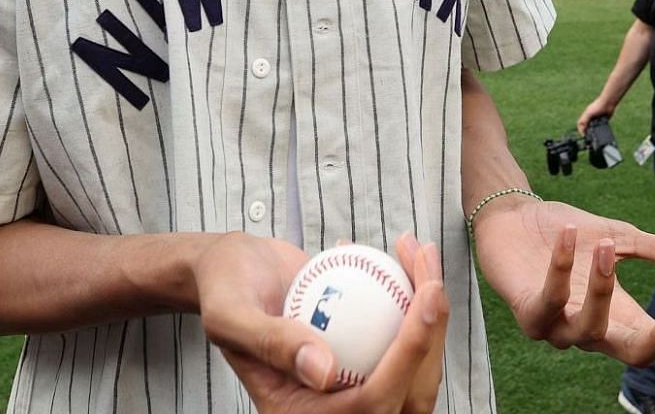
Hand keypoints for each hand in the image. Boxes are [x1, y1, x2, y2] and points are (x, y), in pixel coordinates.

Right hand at [194, 232, 449, 412]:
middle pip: (406, 392)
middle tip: (430, 277)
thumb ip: (270, 342)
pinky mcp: (367, 358)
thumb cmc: (222, 290)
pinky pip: (405, 342)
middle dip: (432, 335)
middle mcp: (334, 409)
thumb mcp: (230, 314)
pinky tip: (410, 258)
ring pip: (416, 369)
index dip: (408, 357)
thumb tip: (325, 374)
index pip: (370, 401)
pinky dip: (416, 300)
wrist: (230, 271)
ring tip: (422, 256)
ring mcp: (354, 385)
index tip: (427, 300)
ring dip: (432, 314)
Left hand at [471, 195, 654, 381]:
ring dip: (602, 287)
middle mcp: (594, 331)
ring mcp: (560, 329)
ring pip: (593, 328)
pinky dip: (563, 267)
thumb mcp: (622, 238)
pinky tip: (569, 236)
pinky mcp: (528, 314)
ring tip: (608, 248)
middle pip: (636, 356)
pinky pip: (552, 299)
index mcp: (623, 318)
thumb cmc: (566, 235)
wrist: (511, 218)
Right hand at [576, 98, 614, 135]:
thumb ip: (584, 121)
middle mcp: (591, 118)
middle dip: (588, 132)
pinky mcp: (603, 121)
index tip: (583, 135)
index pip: (580, 125)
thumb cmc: (597, 106)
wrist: (608, 104)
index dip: (581, 130)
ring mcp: (597, 120)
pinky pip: (601, 127)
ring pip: (594, 128)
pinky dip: (601, 129)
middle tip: (589, 137)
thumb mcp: (588, 114)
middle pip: (587, 127)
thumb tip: (582, 130)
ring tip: (595, 135)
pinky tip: (602, 130)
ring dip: (595, 131)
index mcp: (585, 116)